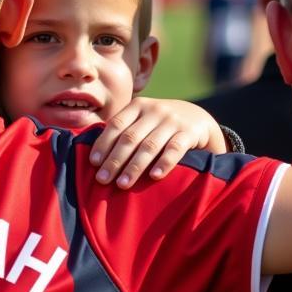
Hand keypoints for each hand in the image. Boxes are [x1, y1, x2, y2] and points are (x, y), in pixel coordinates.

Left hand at [90, 99, 225, 187]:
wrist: (198, 119)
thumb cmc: (160, 125)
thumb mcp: (143, 120)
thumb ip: (124, 130)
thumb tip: (94, 157)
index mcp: (137, 106)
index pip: (115, 125)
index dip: (103, 144)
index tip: (93, 163)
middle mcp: (154, 110)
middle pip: (130, 137)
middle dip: (114, 160)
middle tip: (102, 180)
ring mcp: (173, 120)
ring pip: (150, 145)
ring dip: (134, 166)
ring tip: (122, 184)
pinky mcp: (189, 132)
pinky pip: (175, 149)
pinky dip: (164, 163)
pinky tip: (154, 177)